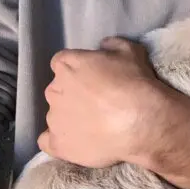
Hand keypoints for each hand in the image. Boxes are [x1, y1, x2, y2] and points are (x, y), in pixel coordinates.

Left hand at [37, 37, 163, 167]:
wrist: (141, 122)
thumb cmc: (134, 82)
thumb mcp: (130, 50)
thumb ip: (111, 44)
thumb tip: (103, 46)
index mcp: (67, 65)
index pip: (62, 62)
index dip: (77, 69)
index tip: (92, 76)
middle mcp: (54, 90)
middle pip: (58, 88)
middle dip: (72, 92)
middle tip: (95, 100)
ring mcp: (54, 119)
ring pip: (56, 115)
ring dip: (69, 116)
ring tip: (93, 124)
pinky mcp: (57, 144)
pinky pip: (48, 141)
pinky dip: (59, 140)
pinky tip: (76, 140)